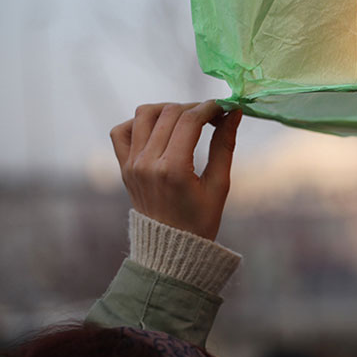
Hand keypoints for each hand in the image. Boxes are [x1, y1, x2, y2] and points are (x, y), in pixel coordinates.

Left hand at [110, 100, 241, 239]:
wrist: (169, 250)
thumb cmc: (200, 221)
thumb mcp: (219, 185)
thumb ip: (225, 145)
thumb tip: (235, 113)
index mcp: (173, 170)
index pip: (190, 120)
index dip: (211, 107)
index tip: (226, 107)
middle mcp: (147, 163)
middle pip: (169, 113)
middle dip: (194, 107)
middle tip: (213, 116)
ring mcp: (131, 164)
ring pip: (144, 114)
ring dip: (168, 109)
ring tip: (187, 119)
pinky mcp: (123, 166)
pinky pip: (122, 130)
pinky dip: (139, 122)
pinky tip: (160, 129)